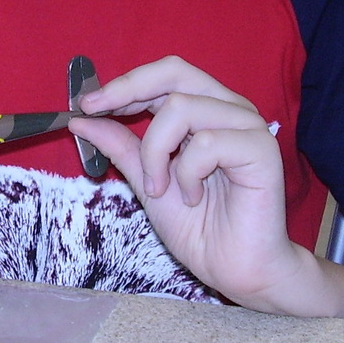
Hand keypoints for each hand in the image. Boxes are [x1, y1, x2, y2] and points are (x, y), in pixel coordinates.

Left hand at [69, 56, 305, 304]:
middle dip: (128, 89)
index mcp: (206, 110)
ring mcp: (248, 126)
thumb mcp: (146, 181)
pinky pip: (206, 142)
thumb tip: (82, 120)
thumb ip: (122, 147)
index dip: (123, 84)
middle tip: (98, 113)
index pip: (164, 75)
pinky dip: (187, 173)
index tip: (85, 104)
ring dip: (156, 153)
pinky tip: (192, 197)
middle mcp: (228, 109)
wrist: (236, 270)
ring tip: (160, 188)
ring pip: (181, 108)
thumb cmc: (199, 228)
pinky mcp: (261, 149)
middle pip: (175, 71)